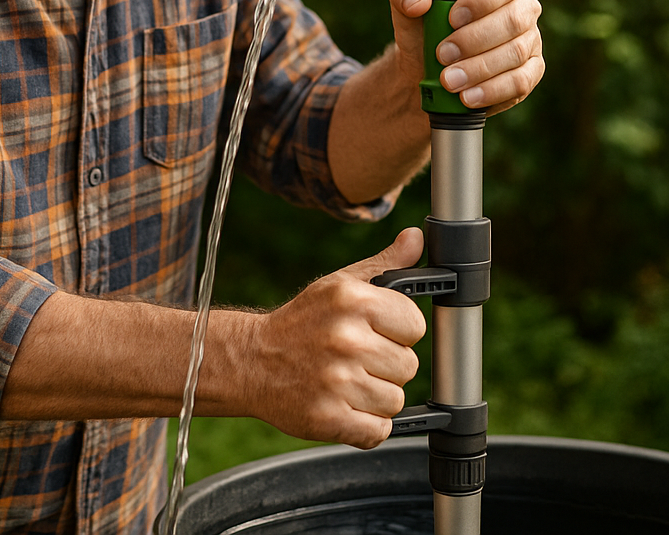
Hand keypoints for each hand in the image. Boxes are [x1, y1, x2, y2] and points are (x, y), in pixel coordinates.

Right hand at [243, 229, 425, 447]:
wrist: (252, 360)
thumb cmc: (303, 321)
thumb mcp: (341, 283)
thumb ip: (385, 264)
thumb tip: (416, 237)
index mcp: (353, 300)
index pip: (415, 325)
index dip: (400, 331)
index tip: (378, 332)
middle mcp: (346, 339)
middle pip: (408, 366)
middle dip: (387, 365)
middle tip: (357, 357)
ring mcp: (336, 381)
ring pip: (395, 401)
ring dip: (376, 396)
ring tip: (347, 380)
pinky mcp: (328, 418)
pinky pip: (377, 430)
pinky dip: (366, 425)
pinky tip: (345, 404)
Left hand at [389, 0, 542, 115]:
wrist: (428, 68)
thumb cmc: (423, 27)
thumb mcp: (406, 2)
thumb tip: (418, 2)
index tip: (453, 19)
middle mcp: (522, 6)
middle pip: (513, 20)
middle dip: (474, 40)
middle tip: (443, 55)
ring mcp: (530, 39)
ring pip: (515, 53)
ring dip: (479, 69)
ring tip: (449, 80)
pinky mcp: (531, 71)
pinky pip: (521, 82)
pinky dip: (492, 91)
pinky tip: (468, 96)